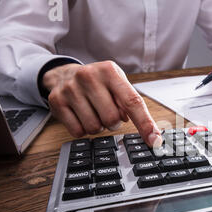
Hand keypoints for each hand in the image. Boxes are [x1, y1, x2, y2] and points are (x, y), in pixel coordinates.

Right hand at [42, 60, 162, 146]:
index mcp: (109, 71)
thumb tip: (149, 131)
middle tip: (109, 114)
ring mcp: (71, 89)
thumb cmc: (99, 82)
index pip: (132, 102)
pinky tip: (82, 116)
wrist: (64, 74)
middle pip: (112, 119)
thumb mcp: (117, 83)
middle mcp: (89, 76)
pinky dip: (84, 130)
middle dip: (114, 123)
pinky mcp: (57, 102)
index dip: (145, 124)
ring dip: (99, 127)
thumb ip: (131, 103)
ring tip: (94, 112)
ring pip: (94, 127)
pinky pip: (78, 131)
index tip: (155, 140)